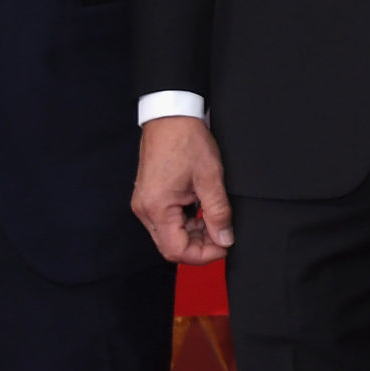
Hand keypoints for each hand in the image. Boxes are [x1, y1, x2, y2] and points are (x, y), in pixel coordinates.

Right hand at [133, 116, 234, 264]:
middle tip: (223, 234)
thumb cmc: (187, 141)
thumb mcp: (210, 178)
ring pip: (169, 235)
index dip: (203, 255)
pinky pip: (166, 221)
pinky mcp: (149, 197)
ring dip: (193, 234)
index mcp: (157, 208)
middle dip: (199, 246)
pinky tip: (201, 210)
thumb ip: (218, 212)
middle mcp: (145, 210)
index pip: (177, 250)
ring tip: (214, 218)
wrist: (171, 115)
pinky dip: (185, 222)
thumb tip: (225, 239)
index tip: (224, 246)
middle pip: (171, 246)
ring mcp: (145, 204)